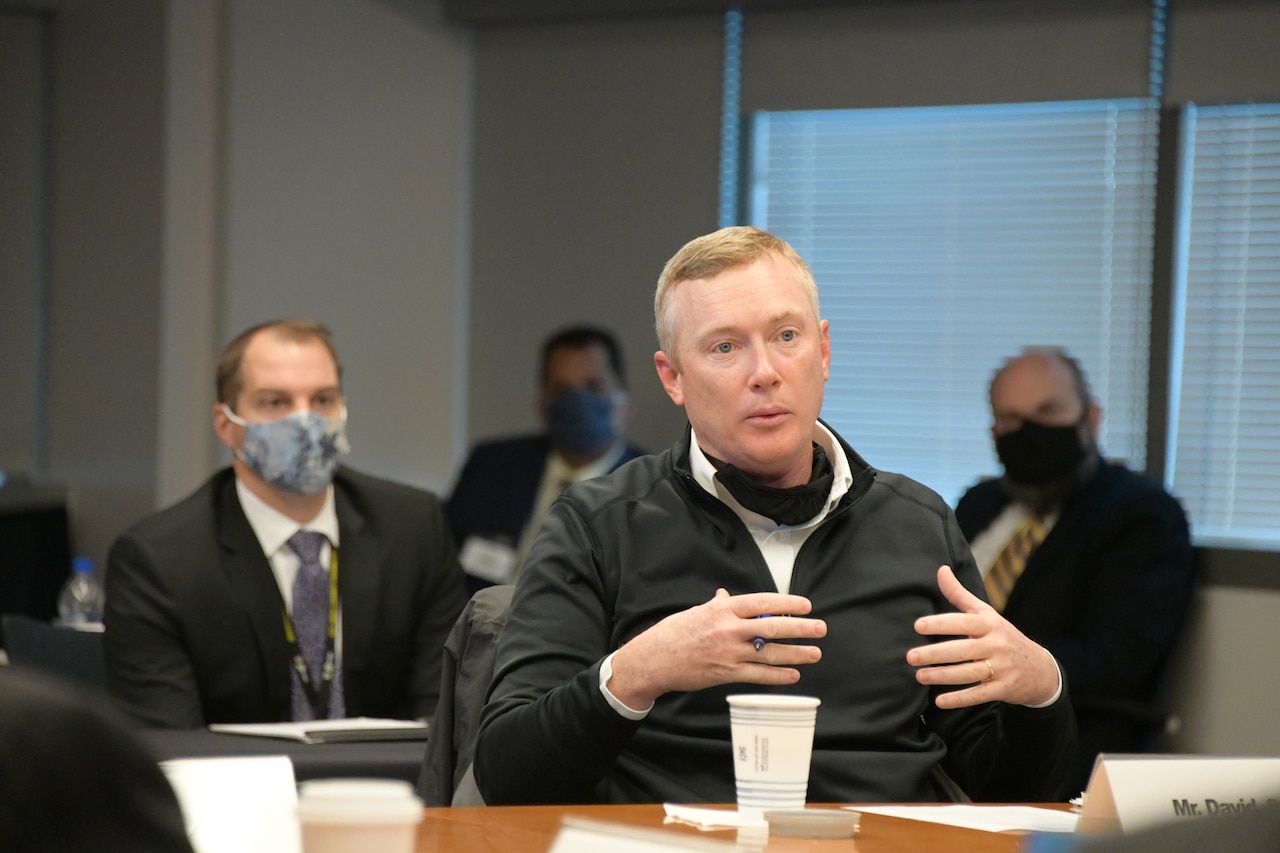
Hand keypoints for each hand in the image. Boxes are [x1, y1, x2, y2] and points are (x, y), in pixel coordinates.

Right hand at [607, 588, 825, 709]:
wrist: (653, 660)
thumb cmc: (673, 633)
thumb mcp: (696, 612)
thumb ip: (717, 606)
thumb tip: (726, 597)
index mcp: (723, 610)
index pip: (762, 603)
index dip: (787, 603)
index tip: (806, 605)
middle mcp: (728, 629)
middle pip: (772, 627)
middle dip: (801, 628)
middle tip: (820, 628)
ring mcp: (729, 653)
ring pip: (769, 653)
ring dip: (796, 654)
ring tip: (815, 653)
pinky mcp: (726, 673)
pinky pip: (758, 675)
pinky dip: (778, 676)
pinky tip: (794, 674)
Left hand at [907, 566, 1059, 708]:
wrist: (1040, 668)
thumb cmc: (1003, 636)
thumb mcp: (986, 613)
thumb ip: (960, 594)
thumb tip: (940, 569)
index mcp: (989, 624)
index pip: (962, 622)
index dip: (940, 624)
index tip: (918, 626)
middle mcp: (996, 644)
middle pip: (962, 650)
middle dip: (935, 654)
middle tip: (911, 656)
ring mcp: (1002, 668)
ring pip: (969, 673)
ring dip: (942, 676)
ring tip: (919, 676)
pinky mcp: (1004, 689)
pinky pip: (979, 695)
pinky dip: (959, 699)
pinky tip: (940, 701)